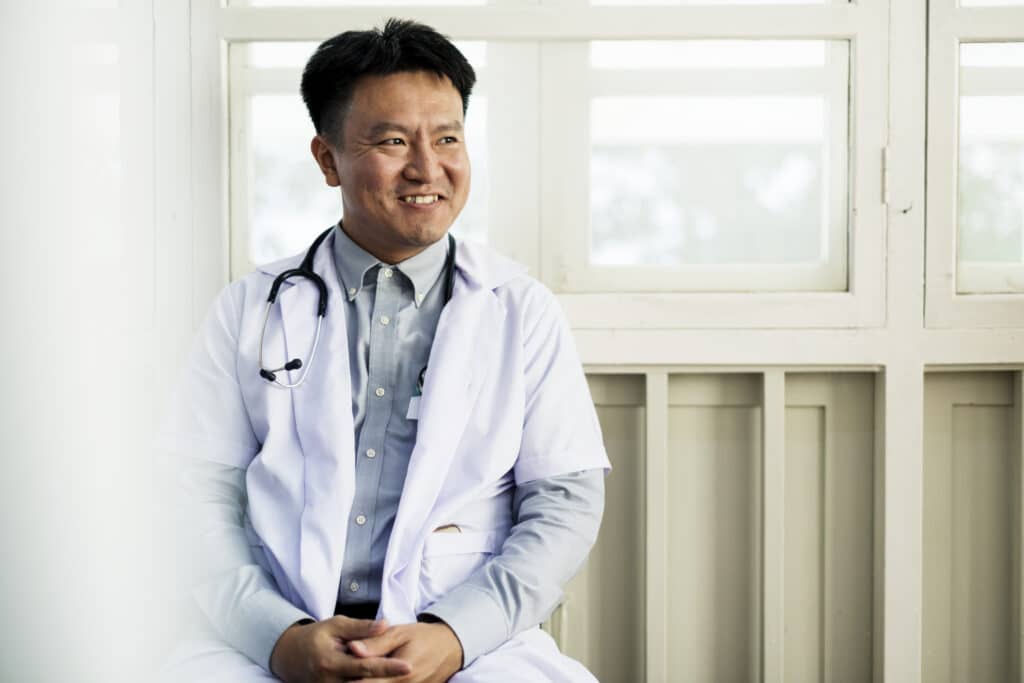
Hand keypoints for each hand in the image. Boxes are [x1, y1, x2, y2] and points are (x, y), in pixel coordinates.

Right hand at [269, 616, 412, 681]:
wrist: (290, 656)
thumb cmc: (316, 636)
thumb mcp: (336, 625)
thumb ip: (360, 627)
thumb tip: (385, 624)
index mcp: (331, 662)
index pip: (365, 667)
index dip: (388, 667)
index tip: (409, 666)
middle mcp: (329, 682)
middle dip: (388, 680)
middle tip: (410, 671)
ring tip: (400, 676)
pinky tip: (383, 679)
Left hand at [347, 622, 463, 682]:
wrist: (450, 648)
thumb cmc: (423, 637)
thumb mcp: (400, 633)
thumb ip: (375, 643)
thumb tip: (352, 648)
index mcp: (401, 672)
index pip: (366, 682)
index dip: (349, 679)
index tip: (337, 674)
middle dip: (356, 682)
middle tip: (343, 675)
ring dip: (368, 682)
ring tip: (358, 675)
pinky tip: (372, 677)